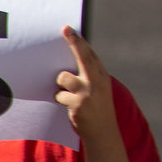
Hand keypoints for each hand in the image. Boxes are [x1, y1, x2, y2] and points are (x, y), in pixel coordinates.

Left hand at [55, 26, 115, 142]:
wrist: (103, 132)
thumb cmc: (97, 108)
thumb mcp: (98, 89)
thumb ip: (88, 75)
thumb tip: (67, 63)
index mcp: (101, 75)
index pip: (89, 54)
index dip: (78, 41)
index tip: (68, 29)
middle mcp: (96, 81)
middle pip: (82, 57)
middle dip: (73, 42)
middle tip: (64, 30)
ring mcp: (87, 92)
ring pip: (63, 77)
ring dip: (61, 85)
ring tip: (68, 94)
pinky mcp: (77, 103)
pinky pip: (59, 94)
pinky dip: (60, 99)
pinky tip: (69, 106)